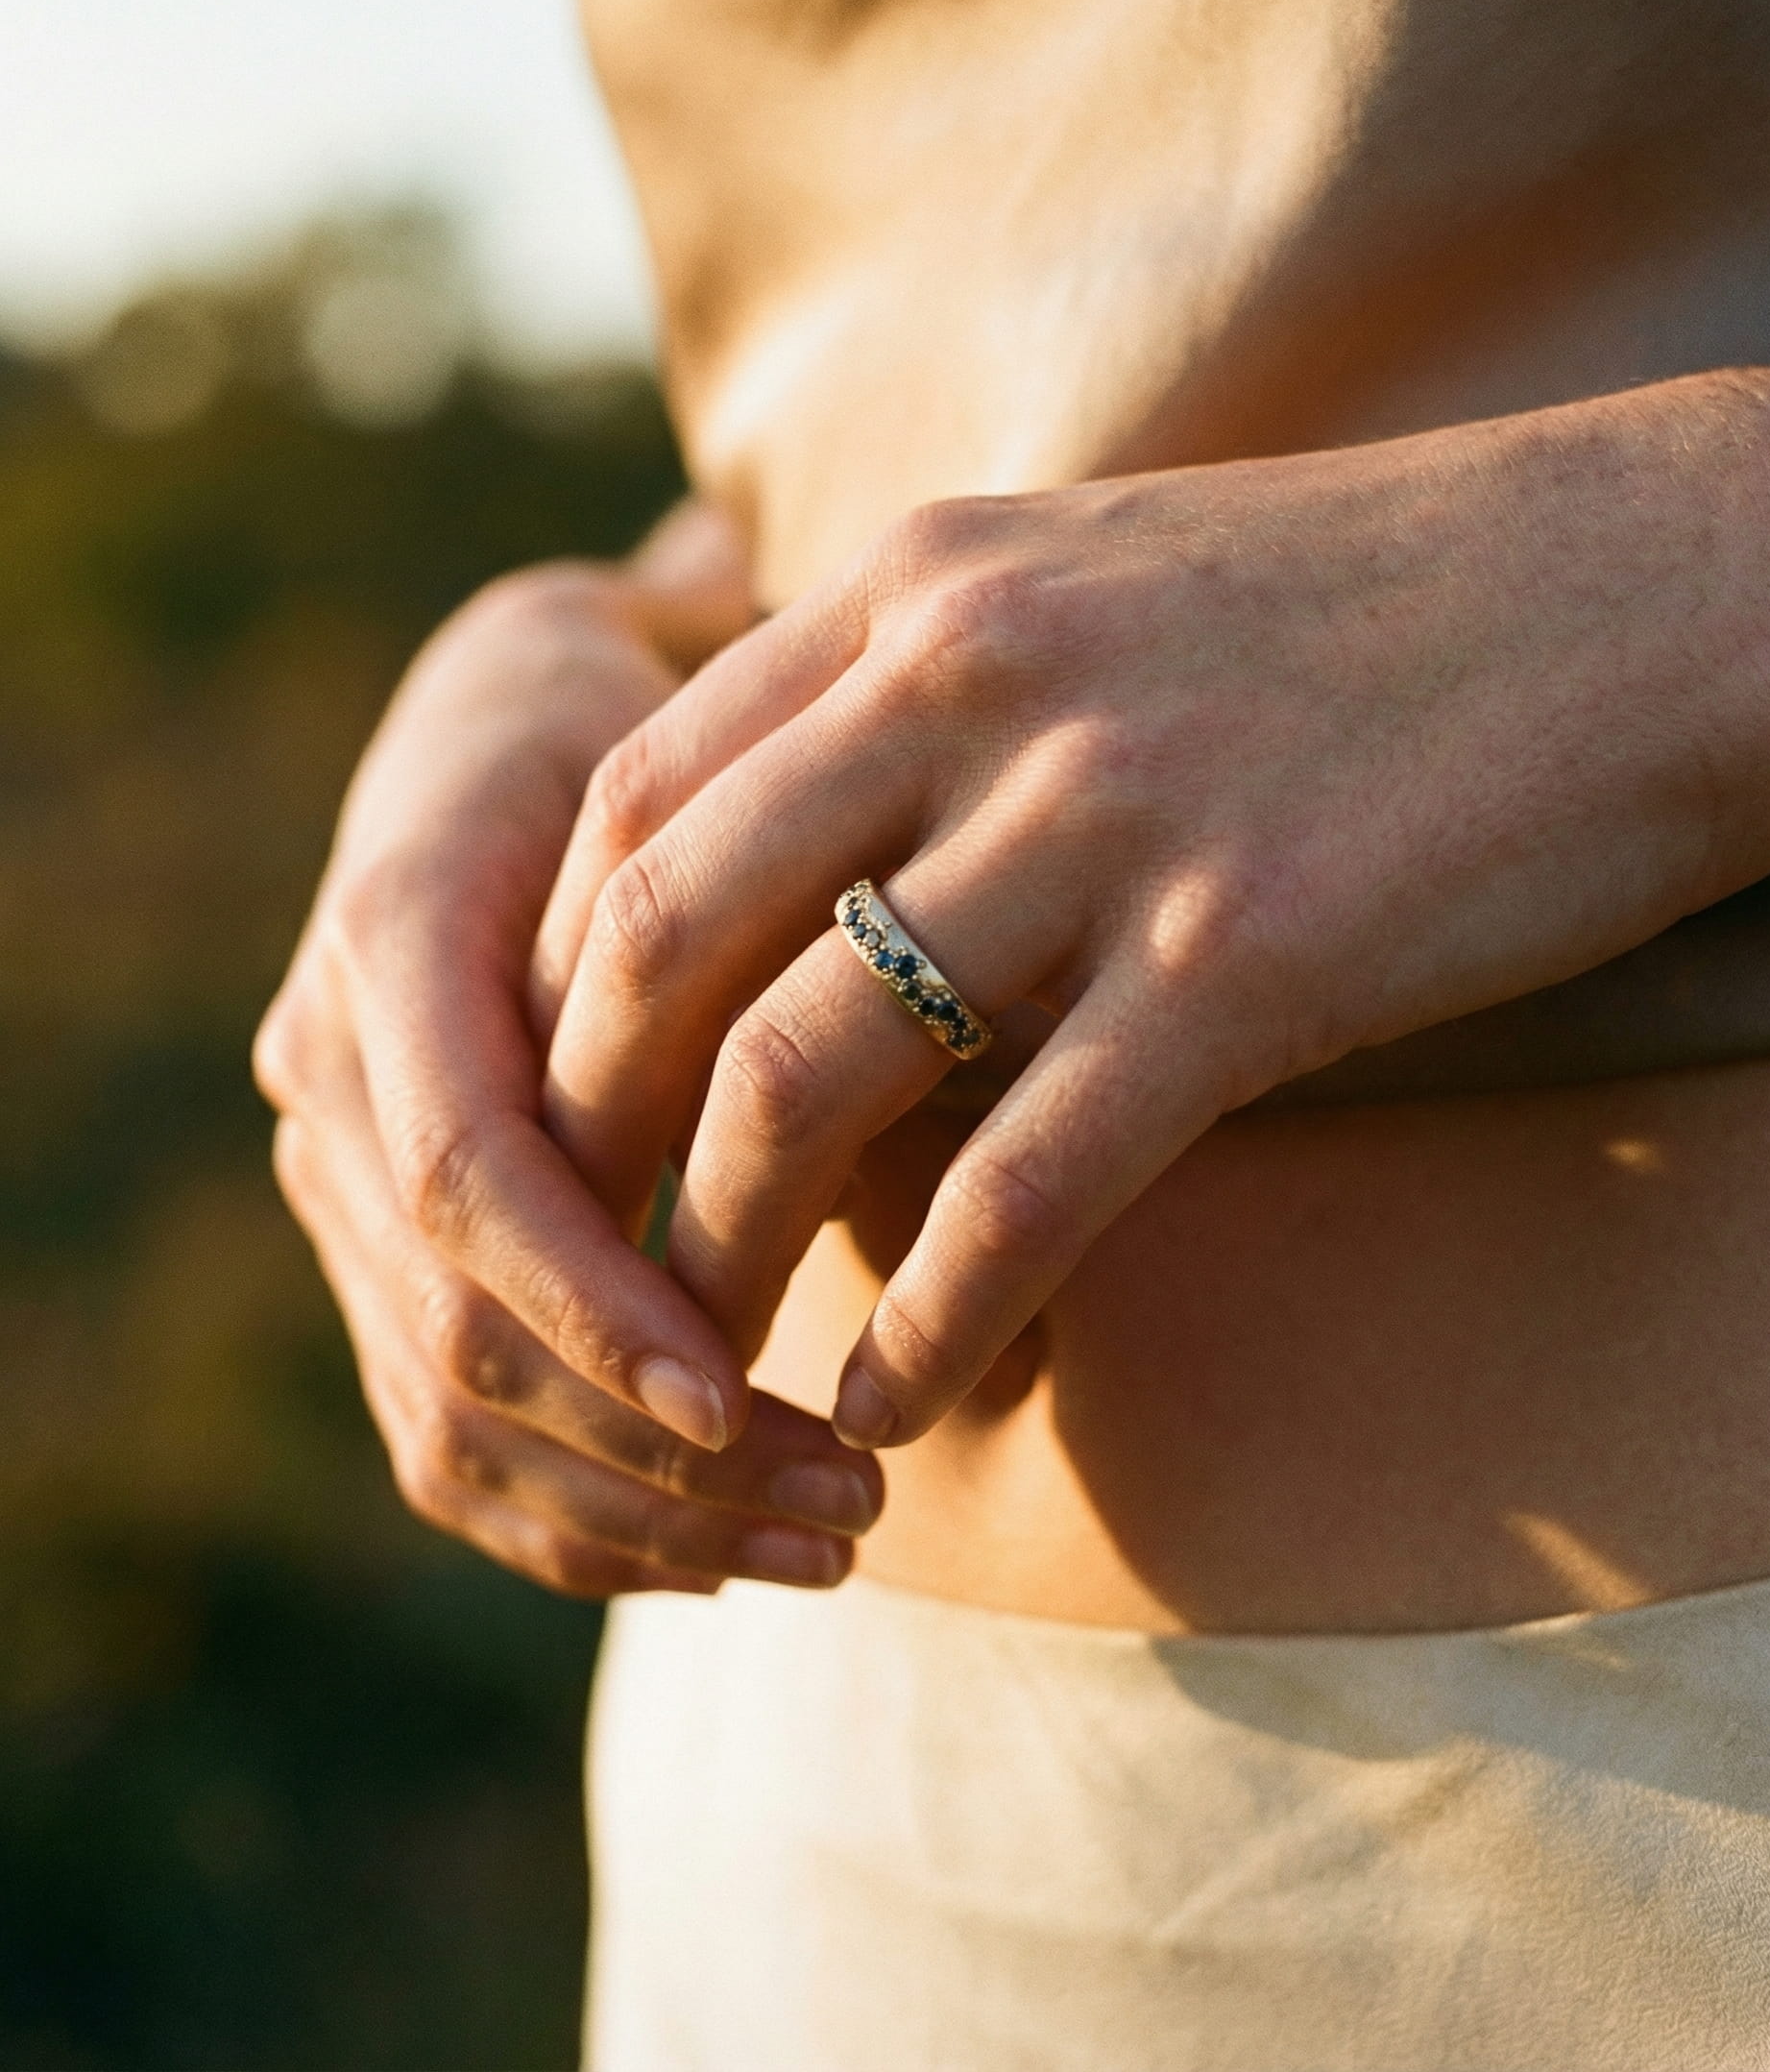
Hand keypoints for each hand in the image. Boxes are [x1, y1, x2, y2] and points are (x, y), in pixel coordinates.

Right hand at [256, 538, 882, 1595]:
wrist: (515, 720)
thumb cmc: (656, 720)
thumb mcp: (722, 762)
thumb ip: (775, 905)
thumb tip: (942, 1056)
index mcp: (395, 928)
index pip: (465, 1173)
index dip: (596, 1301)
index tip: (747, 1394)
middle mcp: (331, 1062)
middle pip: (455, 1329)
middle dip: (654, 1448)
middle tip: (855, 1505)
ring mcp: (334, 1165)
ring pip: (445, 1414)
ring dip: (638, 1512)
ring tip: (834, 1542)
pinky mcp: (374, 1241)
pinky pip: (443, 1427)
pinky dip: (579, 1513)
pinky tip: (726, 1546)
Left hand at [537, 375, 1769, 1449]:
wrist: (1661, 582)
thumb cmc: (1372, 602)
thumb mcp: (1095, 582)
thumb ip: (919, 683)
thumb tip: (789, 852)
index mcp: (921, 585)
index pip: (633, 797)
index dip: (552, 976)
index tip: (551, 1102)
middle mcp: (971, 679)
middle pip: (664, 941)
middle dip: (582, 1130)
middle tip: (572, 1261)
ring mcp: (1104, 818)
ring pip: (805, 1072)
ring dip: (719, 1249)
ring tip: (696, 1363)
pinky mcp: (1245, 959)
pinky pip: (1022, 1181)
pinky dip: (930, 1313)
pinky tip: (894, 1400)